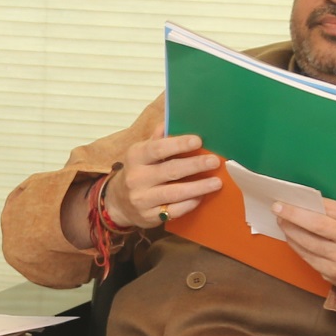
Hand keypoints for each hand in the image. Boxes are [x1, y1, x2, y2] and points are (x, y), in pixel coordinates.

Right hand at [103, 127, 224, 228]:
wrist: (118, 202)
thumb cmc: (138, 171)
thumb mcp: (141, 152)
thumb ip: (157, 138)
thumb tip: (171, 119)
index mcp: (135, 157)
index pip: (157, 148)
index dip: (178, 144)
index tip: (198, 141)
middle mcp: (137, 178)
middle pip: (169, 171)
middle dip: (194, 165)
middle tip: (215, 161)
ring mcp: (142, 199)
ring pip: (174, 193)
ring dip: (198, 187)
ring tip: (217, 182)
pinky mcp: (149, 216)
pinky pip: (173, 211)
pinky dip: (189, 204)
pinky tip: (202, 197)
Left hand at [275, 166, 335, 291]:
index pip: (330, 209)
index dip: (307, 203)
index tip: (288, 196)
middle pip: (317, 226)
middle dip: (293, 215)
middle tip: (277, 207)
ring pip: (309, 243)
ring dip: (290, 231)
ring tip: (281, 220)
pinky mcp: (333, 274)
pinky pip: (308, 257)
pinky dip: (296, 246)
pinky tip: (290, 236)